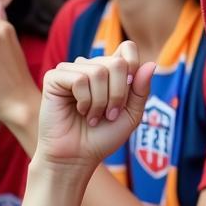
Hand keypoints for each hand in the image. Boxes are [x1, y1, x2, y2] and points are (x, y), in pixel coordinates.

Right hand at [36, 42, 154, 168]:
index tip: (129, 90)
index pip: (128, 48)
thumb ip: (141, 90)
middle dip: (119, 94)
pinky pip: (79, 79)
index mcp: (110, 71)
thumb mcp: (131, 115)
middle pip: (117, 63)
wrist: (78, 157)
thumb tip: (150, 64)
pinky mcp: (54, 78)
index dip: (133, 66)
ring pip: (98, 71)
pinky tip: (79, 111)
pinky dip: (85, 100)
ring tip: (93, 116)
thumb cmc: (103, 137)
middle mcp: (91, 66)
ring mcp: (71, 70)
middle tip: (110, 114)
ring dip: (101, 101)